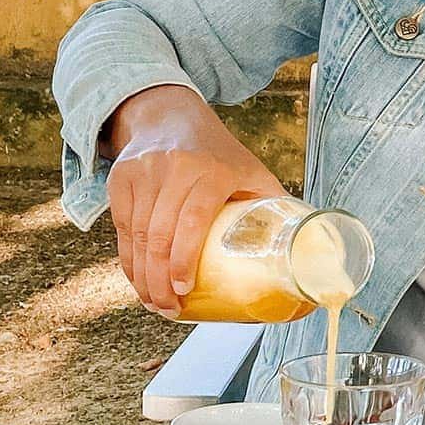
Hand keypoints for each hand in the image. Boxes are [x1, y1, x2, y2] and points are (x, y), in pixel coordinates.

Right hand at [104, 85, 284, 314]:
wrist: (172, 115)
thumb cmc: (219, 153)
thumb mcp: (252, 171)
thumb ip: (275, 206)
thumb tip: (304, 255)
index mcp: (213, 169)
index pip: (193, 221)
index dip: (185, 260)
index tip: (185, 290)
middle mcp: (174, 167)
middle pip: (160, 235)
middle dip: (160, 281)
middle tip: (169, 309)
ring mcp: (144, 171)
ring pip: (136, 235)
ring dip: (141, 276)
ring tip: (153, 302)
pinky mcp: (121, 177)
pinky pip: (121, 226)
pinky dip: (127, 258)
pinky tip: (138, 279)